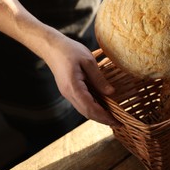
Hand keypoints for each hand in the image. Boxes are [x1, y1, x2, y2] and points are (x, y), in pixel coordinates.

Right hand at [0, 0, 120, 126]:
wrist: (51, 46)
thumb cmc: (69, 50)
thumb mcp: (88, 61)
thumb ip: (99, 79)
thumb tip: (111, 93)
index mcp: (74, 87)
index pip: (91, 108)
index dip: (105, 117)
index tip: (117, 121)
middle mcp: (69, 94)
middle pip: (87, 113)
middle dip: (103, 119)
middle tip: (118, 123)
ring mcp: (67, 93)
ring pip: (84, 109)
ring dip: (98, 115)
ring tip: (112, 116)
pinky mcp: (68, 90)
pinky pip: (81, 103)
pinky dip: (92, 107)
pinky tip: (102, 105)